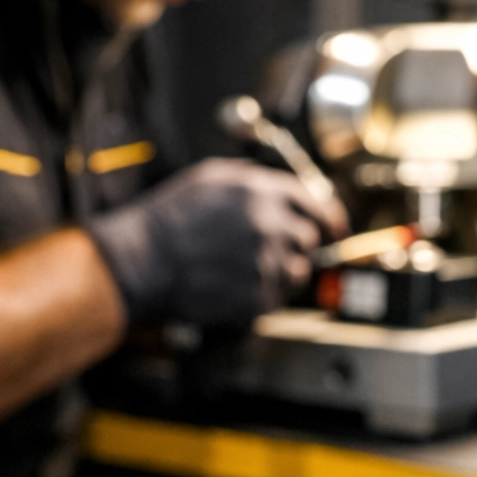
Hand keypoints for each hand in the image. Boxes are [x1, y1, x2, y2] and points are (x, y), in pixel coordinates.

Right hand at [87, 158, 347, 325]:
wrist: (143, 261)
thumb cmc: (170, 218)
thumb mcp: (212, 178)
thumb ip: (258, 183)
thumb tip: (292, 192)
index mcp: (262, 192)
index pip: (317, 204)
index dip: (329, 217)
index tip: (333, 228)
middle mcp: (270, 226)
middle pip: (309, 239)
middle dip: (295, 243)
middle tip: (266, 248)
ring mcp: (265, 264)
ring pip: (297, 271)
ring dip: (282, 270)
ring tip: (244, 266)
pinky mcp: (256, 298)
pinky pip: (277, 296)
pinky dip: (264, 292)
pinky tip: (235, 282)